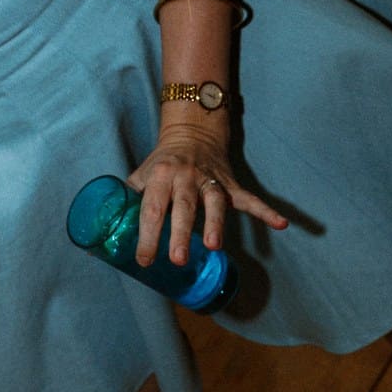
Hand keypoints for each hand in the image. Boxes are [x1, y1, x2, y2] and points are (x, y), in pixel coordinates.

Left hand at [128, 129, 286, 265]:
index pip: (152, 208)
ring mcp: (210, 180)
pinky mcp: (230, 184)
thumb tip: (111, 231)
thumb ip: (128, 199)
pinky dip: (266, 211)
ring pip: (215, 202)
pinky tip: (281, 224)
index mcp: (160, 176)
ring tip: (213, 246)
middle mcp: (185, 177)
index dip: (147, 235)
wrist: (192, 132)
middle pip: (183, 207)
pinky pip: (249, 199)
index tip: (144, 260)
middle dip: (179, 233)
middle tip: (177, 259)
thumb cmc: (162, 162)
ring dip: (215, 224)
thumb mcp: (142, 174)